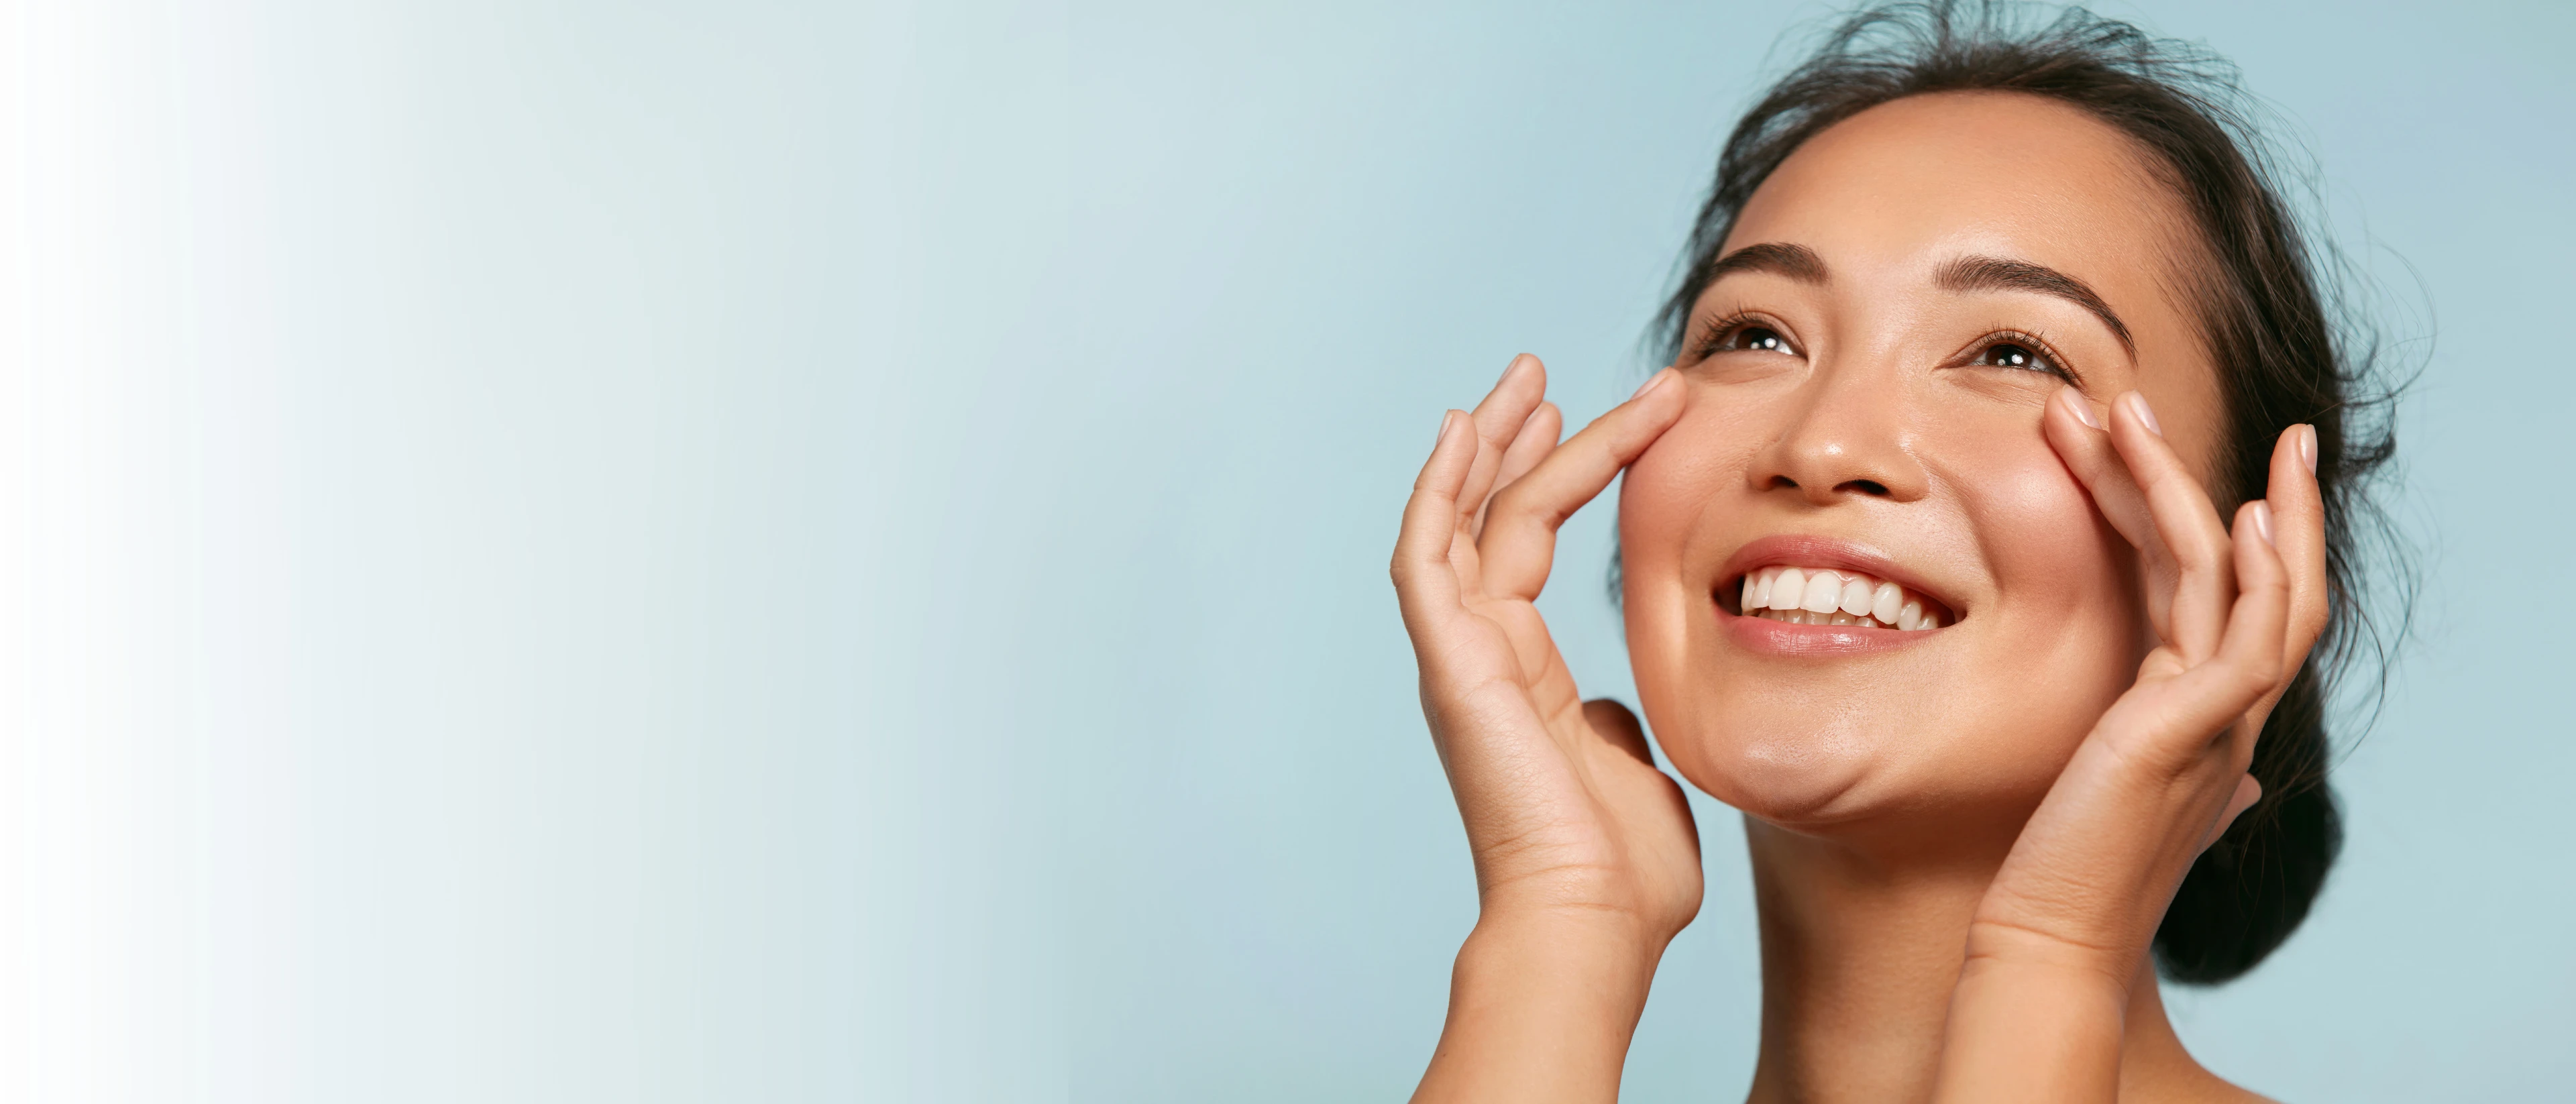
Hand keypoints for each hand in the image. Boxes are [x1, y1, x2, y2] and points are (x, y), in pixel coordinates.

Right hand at [1394, 356, 1695, 1102]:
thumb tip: (1613, 707)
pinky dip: (1440, 490)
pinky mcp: (1451, 663)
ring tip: (1527, 377)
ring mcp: (1459, 656)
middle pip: (1486, 515)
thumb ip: (1617, 721)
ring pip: (1460, 520)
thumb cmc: (1624, 871)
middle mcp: (1480, 653)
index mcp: (1522, 672)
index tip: (1614, 413)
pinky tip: (1467, 430)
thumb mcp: (1636, 765)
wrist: (1594, 920)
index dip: (1566, 470)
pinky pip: (1428, 556)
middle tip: (1542, 374)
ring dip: (1489, 444)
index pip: (1530, 540)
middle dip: (1515, 437)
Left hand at [1934, 388, 2328, 1102]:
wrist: (2044, 939)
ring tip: (2133, 410)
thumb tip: (2202, 775)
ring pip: (2243, 577)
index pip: (2216, 590)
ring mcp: (2221, 720)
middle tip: (2138, 396)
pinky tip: (2239, 512)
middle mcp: (2224, 711)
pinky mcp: (2198, 732)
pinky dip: (2252, 569)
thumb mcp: (2098, 792)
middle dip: (2200, 473)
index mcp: (2198, 713)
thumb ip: (2139, 762)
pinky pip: (2247, 633)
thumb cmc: (2055, 872)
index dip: (2192, 513)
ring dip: (2192, 486)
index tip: (2151, 447)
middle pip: (2246, 567)